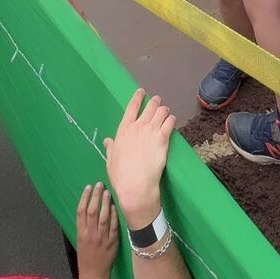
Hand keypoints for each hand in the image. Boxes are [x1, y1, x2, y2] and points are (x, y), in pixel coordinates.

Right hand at [75, 180, 118, 278]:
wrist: (94, 274)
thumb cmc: (86, 256)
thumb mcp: (80, 240)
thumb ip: (84, 225)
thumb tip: (88, 207)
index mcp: (80, 233)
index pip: (81, 211)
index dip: (84, 198)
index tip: (88, 187)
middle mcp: (90, 234)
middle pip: (92, 211)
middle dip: (96, 196)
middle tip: (99, 184)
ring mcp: (101, 238)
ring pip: (103, 217)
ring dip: (105, 203)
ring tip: (107, 192)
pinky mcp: (112, 242)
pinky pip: (113, 227)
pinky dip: (113, 216)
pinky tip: (114, 206)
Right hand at [104, 88, 174, 227]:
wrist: (136, 186)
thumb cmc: (121, 176)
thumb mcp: (110, 161)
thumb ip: (110, 148)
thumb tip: (107, 141)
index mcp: (123, 130)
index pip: (131, 107)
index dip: (137, 97)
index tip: (142, 92)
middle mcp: (137, 127)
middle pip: (150, 106)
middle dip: (155, 102)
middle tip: (158, 102)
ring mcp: (151, 131)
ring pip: (162, 111)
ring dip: (164, 110)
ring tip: (166, 112)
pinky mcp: (163, 138)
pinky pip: (170, 121)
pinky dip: (171, 119)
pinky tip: (172, 121)